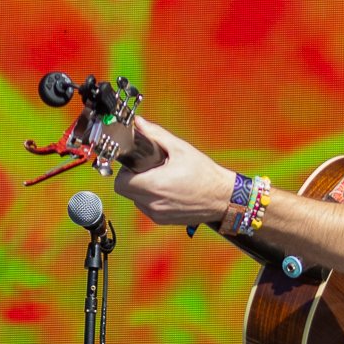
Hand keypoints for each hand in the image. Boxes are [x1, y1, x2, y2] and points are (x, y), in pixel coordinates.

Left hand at [112, 115, 236, 227]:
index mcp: (154, 185)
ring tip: (160, 179)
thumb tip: (139, 123)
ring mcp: (157, 214)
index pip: (120, 182)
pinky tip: (166, 190)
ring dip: (141, 189)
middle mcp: (153, 203)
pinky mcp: (162, 220)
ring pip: (135, 200)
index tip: (137, 164)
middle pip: (126, 191)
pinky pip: (147, 207)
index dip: (125, 171)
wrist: (222, 197)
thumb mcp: (180, 148)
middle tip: (149, 169)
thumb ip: (155, 134)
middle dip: (133, 178)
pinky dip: (151, 198)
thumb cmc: (205, 174)